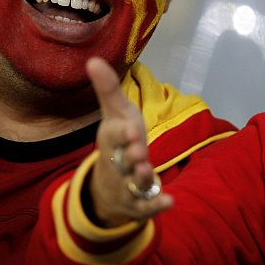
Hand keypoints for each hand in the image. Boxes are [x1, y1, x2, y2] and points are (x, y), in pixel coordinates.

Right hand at [87, 57, 172, 227]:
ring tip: (148, 172)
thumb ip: (108, 89)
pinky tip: (170, 201)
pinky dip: (157, 205)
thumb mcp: (116, 113)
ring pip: (132, 184)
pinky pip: (146, 206)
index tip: (131, 128)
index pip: (114, 136)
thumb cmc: (118, 140)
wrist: (108, 185)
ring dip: (140, 178)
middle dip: (130, 156)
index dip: (122, 133)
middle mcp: (117, 163)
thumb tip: (93, 59)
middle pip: (122, 160)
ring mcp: (126, 184)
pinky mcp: (138, 203)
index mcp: (112, 140)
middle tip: (140, 150)